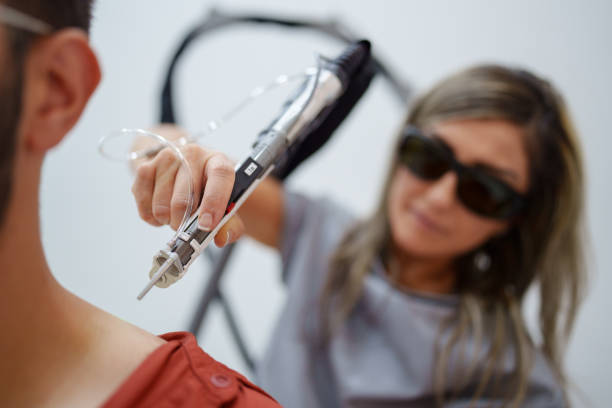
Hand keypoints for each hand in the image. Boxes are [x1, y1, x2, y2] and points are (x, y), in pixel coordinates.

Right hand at [131, 124, 244, 246]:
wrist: (184, 168)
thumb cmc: (207, 188)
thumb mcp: (225, 202)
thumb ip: (230, 223)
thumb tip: (222, 239)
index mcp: (217, 161)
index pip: (220, 175)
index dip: (214, 202)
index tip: (207, 225)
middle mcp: (191, 155)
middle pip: (183, 199)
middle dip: (184, 223)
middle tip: (187, 227)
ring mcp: (165, 159)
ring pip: (161, 206)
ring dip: (168, 220)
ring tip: (176, 215)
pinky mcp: (144, 168)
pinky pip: (144, 206)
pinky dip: (152, 217)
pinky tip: (163, 211)